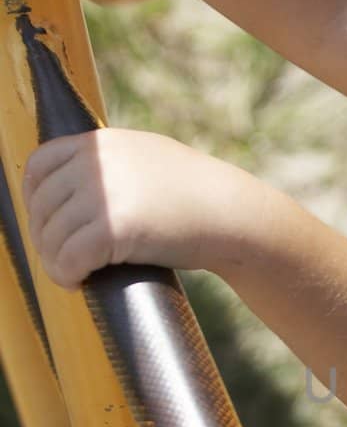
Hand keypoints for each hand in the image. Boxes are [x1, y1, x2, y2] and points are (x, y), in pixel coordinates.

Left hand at [21, 127, 244, 289]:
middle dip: (45, 237)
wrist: (234, 214)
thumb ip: (114, 163)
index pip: (39, 164)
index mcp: (103, 144)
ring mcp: (105, 194)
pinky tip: (76, 282)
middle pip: (43, 206)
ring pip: (52, 235)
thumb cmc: (198, 195)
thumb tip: (79, 186)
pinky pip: (70, 257)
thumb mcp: (150, 158)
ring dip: (54, 260)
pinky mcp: (115, 229)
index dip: (33, 199)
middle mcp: (98, 164)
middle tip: (62, 258)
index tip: (46, 222)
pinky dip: (66, 274)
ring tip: (70, 273)